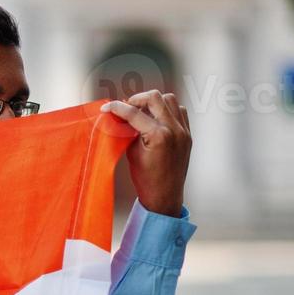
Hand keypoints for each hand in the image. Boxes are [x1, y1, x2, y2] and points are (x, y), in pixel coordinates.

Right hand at [101, 91, 191, 216]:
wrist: (165, 196)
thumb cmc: (146, 179)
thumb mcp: (131, 153)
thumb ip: (127, 132)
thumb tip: (121, 117)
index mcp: (159, 136)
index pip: (134, 113)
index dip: (116, 108)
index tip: (106, 108)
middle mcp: (175, 130)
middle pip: (155, 98)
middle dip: (136, 99)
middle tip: (126, 108)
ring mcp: (184, 131)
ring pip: (169, 100)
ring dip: (153, 103)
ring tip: (141, 113)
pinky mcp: (187, 134)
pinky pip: (179, 111)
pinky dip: (166, 110)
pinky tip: (156, 119)